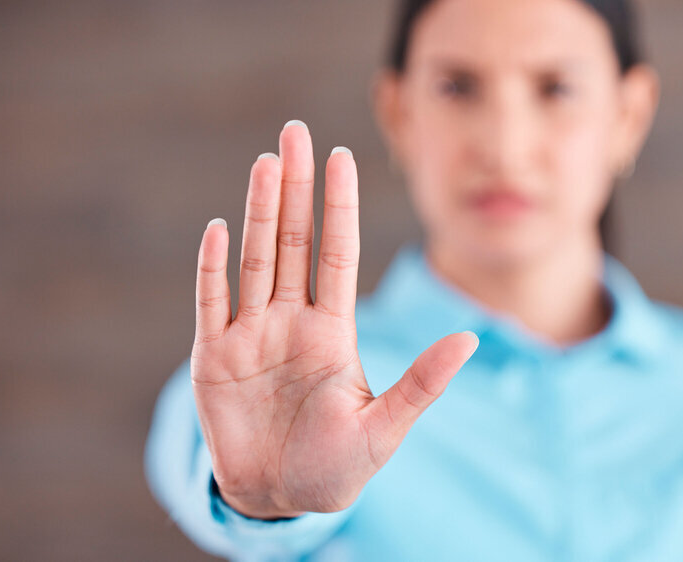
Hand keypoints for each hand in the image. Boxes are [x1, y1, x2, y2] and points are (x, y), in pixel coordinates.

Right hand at [190, 120, 478, 518]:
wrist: (278, 500)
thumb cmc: (336, 468)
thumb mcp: (384, 428)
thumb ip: (422, 383)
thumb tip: (471, 339)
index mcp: (333, 331)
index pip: (338, 254)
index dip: (339, 206)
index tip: (342, 157)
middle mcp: (292, 321)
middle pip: (293, 241)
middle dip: (295, 188)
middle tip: (295, 133)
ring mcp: (251, 335)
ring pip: (255, 259)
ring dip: (258, 211)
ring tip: (266, 163)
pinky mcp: (213, 358)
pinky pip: (211, 303)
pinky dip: (212, 268)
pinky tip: (219, 228)